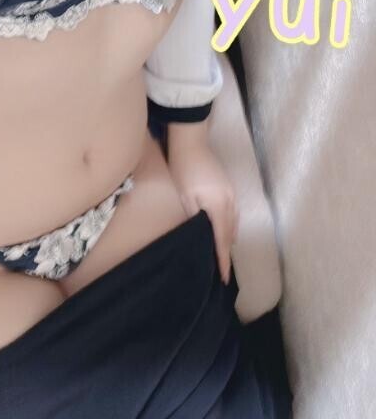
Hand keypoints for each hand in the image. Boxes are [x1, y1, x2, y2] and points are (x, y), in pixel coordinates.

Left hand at [169, 145, 238, 284]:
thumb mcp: (186, 196)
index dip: (224, 260)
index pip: (222, 240)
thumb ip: (197, 217)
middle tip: (222, 269)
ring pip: (234, 222)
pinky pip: (233, 212)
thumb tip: (205, 234)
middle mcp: (230, 202)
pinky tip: (223, 228)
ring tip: (223, 253)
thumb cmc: (183, 169)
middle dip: (227, 251)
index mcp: (219, 207)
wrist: (191, 141)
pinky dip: (229, 224)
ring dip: (229, 238)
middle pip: (231, 233)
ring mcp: (231, 193)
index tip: (225, 278)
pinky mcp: (228, 186)